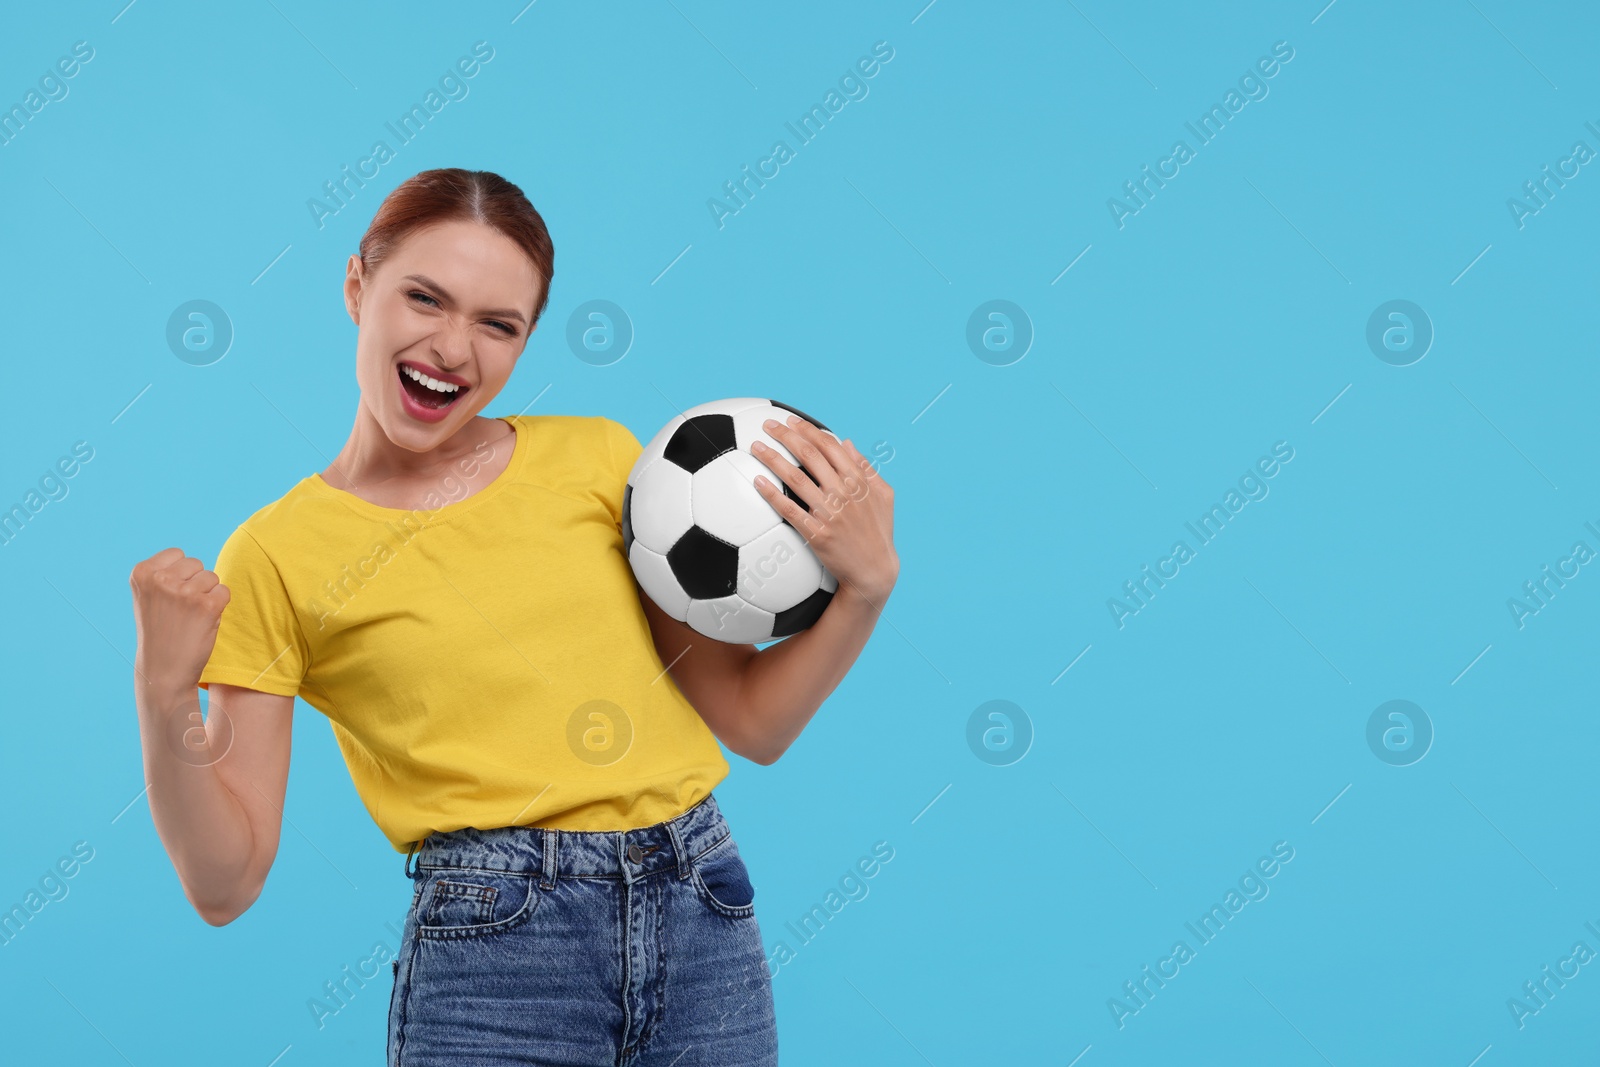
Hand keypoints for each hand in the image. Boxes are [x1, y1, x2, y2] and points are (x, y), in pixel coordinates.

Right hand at [130, 547, 231, 688]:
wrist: (163, 670)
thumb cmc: (159, 632)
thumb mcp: (148, 596)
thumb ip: (163, 574)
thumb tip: (193, 562)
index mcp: (142, 573)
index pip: (177, 554)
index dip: (180, 574)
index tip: (168, 597)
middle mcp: (161, 579)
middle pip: (196, 564)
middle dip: (195, 583)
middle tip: (181, 610)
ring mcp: (184, 592)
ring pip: (212, 577)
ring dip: (207, 595)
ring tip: (190, 617)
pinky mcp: (207, 605)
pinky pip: (225, 592)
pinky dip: (219, 606)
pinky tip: (203, 622)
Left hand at [749, 415, 898, 605]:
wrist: (874, 571)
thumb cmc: (880, 532)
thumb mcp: (884, 496)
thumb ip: (867, 467)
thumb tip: (847, 442)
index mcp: (859, 480)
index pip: (830, 446)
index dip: (808, 430)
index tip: (791, 422)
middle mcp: (843, 492)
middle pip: (810, 455)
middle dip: (786, 435)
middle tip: (767, 425)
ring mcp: (829, 513)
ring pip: (795, 478)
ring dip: (773, 458)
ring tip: (756, 447)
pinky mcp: (816, 533)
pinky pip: (789, 510)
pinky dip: (772, 494)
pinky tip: (757, 482)